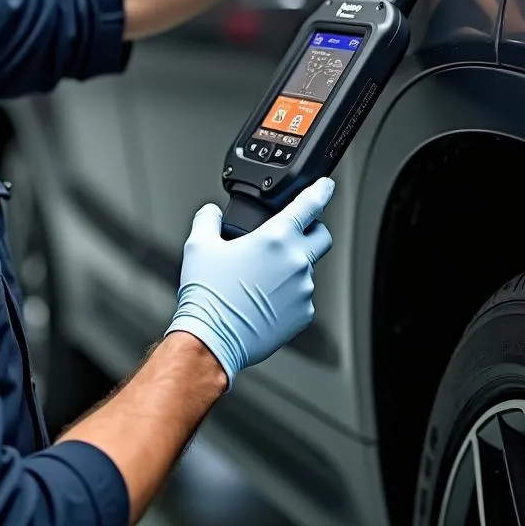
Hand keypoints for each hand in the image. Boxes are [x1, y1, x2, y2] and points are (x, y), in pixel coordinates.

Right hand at [164, 178, 334, 387]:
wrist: (212, 339)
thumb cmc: (208, 294)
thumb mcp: (198, 245)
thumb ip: (208, 218)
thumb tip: (212, 212)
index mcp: (275, 238)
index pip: (309, 205)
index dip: (321, 190)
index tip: (326, 186)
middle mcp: (296, 261)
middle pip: (322, 236)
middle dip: (312, 230)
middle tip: (291, 235)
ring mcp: (303, 290)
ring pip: (307, 268)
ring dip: (291, 267)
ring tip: (260, 279)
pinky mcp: (303, 314)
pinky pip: (302, 296)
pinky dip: (288, 294)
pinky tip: (263, 299)